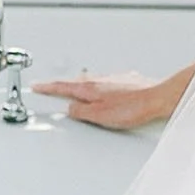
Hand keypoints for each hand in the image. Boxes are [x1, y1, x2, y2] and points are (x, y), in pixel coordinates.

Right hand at [30, 66, 193, 128]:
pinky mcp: (125, 81)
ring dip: (79, 85)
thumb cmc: (133, 107)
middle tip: (50, 88)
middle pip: (75, 82)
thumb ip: (81, 112)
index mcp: (90, 88)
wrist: (158, 98)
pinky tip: (101, 89)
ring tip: (71, 89)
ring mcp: (113, 79)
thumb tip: (70, 109)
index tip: (37, 86)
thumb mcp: (99, 115)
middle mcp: (100, 80)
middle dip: (61, 85)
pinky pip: (105, 82)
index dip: (48, 88)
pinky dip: (97, 86)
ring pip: (90, 81)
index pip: (63, 87)